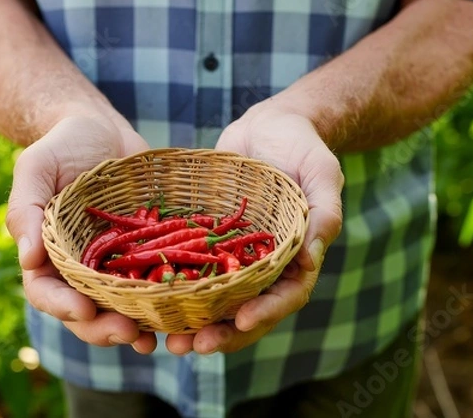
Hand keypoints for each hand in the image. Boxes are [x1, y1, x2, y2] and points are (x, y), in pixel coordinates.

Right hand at [5, 116, 156, 351]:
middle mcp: (81, 266)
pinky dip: (164, 300)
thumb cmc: (63, 145)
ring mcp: (115, 262)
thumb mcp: (36, 167)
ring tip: (154, 337)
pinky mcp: (145, 251)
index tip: (83, 310)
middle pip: (86, 310)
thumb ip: (26, 209)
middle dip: (104, 327)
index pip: (47, 291)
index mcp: (49, 253)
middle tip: (128, 333)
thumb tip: (28, 260)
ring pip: (121, 305)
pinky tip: (182, 310)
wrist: (103, 131)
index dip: (62, 307)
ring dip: (136, 325)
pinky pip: (153, 281)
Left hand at [165, 100, 343, 354]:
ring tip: (167, 338)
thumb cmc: (303, 147)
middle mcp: (263, 263)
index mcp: (295, 256)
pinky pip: (192, 264)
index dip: (264, 313)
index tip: (240, 321)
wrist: (271, 126)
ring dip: (193, 320)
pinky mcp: (209, 237)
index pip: (285, 296)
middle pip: (245, 308)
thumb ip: (323, 213)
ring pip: (215, 296)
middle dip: (221, 332)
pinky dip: (176, 285)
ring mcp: (235, 252)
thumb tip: (310, 259)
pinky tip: (149, 296)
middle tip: (190, 346)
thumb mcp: (321, 174)